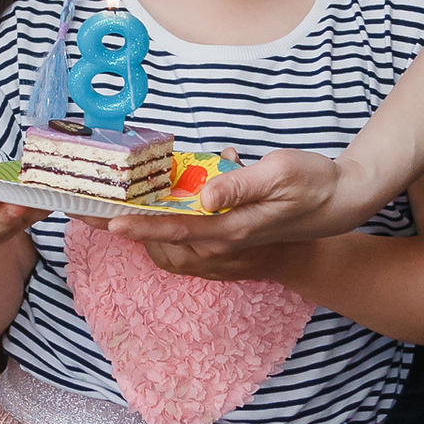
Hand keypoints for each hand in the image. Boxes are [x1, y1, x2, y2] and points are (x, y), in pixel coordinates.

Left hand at [108, 145, 366, 274]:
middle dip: (122, 225)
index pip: (174, 229)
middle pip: (161, 240)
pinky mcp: (226, 245)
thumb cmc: (311, 184)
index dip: (139, 224)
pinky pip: (182, 243)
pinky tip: (149, 210)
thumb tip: (205, 194)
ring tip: (103, 209)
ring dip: (137, 227)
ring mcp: (224, 248)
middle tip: (85, 210)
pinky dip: (159, 229)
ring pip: (168, 245)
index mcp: (230, 228)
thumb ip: (240, 185)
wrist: (339, 207)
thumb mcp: (281, 175)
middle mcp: (221, 244)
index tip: (107, 219)